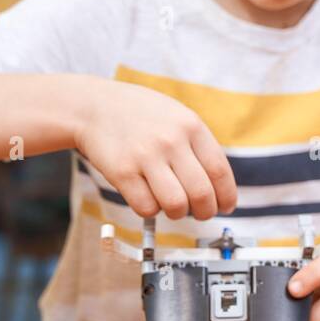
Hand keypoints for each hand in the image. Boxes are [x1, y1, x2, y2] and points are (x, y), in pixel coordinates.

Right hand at [73, 79, 237, 220]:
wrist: (93, 106)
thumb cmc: (140, 115)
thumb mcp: (177, 116)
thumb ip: (198, 145)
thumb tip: (219, 186)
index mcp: (191, 126)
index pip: (219, 171)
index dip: (226, 196)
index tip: (225, 207)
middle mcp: (171, 141)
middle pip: (201, 193)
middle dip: (205, 211)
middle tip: (201, 213)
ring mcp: (146, 156)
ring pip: (176, 205)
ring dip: (178, 213)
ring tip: (173, 206)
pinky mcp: (122, 172)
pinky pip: (146, 207)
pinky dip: (151, 211)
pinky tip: (148, 198)